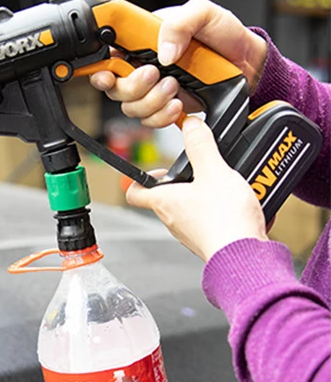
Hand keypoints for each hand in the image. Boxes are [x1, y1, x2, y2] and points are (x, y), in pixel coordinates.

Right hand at [90, 0, 268, 127]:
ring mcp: (151, 89)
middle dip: (131, 86)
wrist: (246, 64)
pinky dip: (162, 116)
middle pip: (113, 86)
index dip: (100, 65)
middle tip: (155, 75)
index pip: (107, 53)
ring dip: (151, 101)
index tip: (108, 71)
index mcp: (141, 41)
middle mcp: (141, 65)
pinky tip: (178, 104)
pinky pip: (149, 120)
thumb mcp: (204, 13)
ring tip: (175, 87)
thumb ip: (180, 23)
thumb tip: (162, 52)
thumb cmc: (223, 35)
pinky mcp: (164, 106)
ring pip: (130, 106)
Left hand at [125, 116, 266, 261]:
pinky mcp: (209, 240)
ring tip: (221, 184)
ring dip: (201, 195)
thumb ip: (202, 146)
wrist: (246, 254)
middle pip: (165, 198)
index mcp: (164, 202)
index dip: (138, 179)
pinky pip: (209, 221)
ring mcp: (190, 233)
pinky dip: (218, 210)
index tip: (152, 169)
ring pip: (188, 209)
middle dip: (180, 182)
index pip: (135, 192)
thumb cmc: (224, 220)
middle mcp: (172, 220)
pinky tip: (237, 203)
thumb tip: (190, 126)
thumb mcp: (214, 171)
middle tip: (196, 171)